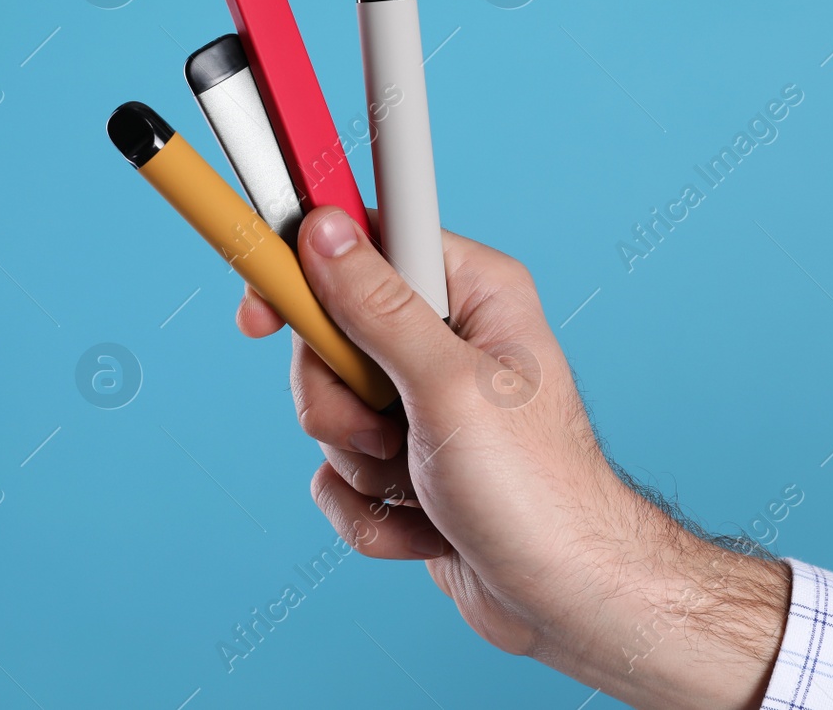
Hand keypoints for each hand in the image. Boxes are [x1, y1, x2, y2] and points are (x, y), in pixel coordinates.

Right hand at [236, 206, 789, 709]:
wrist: (568, 601)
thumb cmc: (536, 493)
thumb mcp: (447, 387)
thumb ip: (377, 307)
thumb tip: (324, 231)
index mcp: (472, 292)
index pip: (367, 242)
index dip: (307, 271)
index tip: (264, 311)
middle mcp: (446, 338)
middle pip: (328, 338)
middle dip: (341, 405)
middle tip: (385, 434)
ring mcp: (422, 404)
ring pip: (326, 412)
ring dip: (361, 466)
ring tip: (424, 488)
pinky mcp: (406, 464)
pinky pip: (337, 476)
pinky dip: (371, 513)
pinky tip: (428, 529)